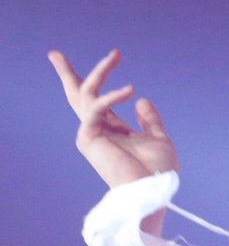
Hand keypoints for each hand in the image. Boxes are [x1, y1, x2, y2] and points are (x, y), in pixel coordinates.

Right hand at [48, 48, 178, 190]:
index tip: (110, 58)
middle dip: (66, 74)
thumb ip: (150, 121)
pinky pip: (96, 107)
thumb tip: (141, 100)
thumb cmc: (157, 172)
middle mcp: (98, 130)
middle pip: (77, 97)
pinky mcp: (88, 138)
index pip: (98, 102)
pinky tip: (129, 90)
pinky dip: (112, 96)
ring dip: (100, 71)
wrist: (152, 191)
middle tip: (53, 54)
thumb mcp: (158, 139)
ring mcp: (91, 134)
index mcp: (113, 131)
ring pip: (86, 93)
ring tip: (115, 55)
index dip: (98, 80)